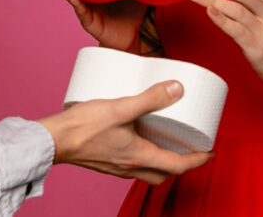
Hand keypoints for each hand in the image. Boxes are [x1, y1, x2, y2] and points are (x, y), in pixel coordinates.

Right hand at [37, 81, 212, 183]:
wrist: (52, 140)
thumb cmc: (83, 127)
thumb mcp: (121, 107)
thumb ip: (150, 98)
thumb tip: (178, 90)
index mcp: (139, 157)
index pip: (179, 165)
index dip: (199, 159)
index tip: (210, 151)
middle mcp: (130, 167)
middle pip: (164, 173)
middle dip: (181, 164)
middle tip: (190, 148)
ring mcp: (116, 167)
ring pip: (148, 170)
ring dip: (161, 159)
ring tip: (165, 139)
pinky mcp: (105, 161)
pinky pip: (131, 164)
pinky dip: (142, 155)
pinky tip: (136, 136)